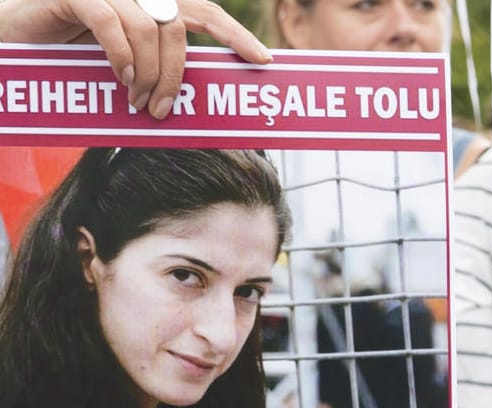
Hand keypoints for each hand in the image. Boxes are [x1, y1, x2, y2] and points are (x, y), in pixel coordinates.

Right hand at [0, 0, 271, 118]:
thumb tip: (192, 97)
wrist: (15, 37)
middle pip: (177, 27)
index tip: (264, 59)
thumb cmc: (70, 51)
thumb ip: (157, 64)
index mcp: (151, 0)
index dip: (235, 33)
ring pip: (148, 28)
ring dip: (148, 73)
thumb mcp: (124, 62)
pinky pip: (110, 21)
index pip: (205, 11)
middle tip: (162, 110)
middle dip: (176, 75)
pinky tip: (121, 77)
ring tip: (136, 101)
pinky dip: (121, 54)